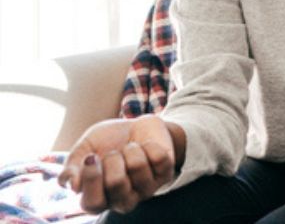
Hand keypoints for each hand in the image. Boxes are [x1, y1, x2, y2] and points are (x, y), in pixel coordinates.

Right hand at [57, 115, 178, 213]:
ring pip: (138, 166)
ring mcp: (146, 190)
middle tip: (114, 152)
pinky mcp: (165, 175)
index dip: (91, 178)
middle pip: (116, 183)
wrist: (135, 125)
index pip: (92, 204)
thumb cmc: (106, 142)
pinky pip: (158, 157)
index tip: (92, 157)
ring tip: (131, 149)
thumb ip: (72, 167)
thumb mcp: (84, 149)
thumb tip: (73, 185)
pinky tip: (147, 147)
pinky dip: (149, 144)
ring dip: (131, 149)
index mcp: (99, 199)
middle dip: (113, 158)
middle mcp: (122, 201)